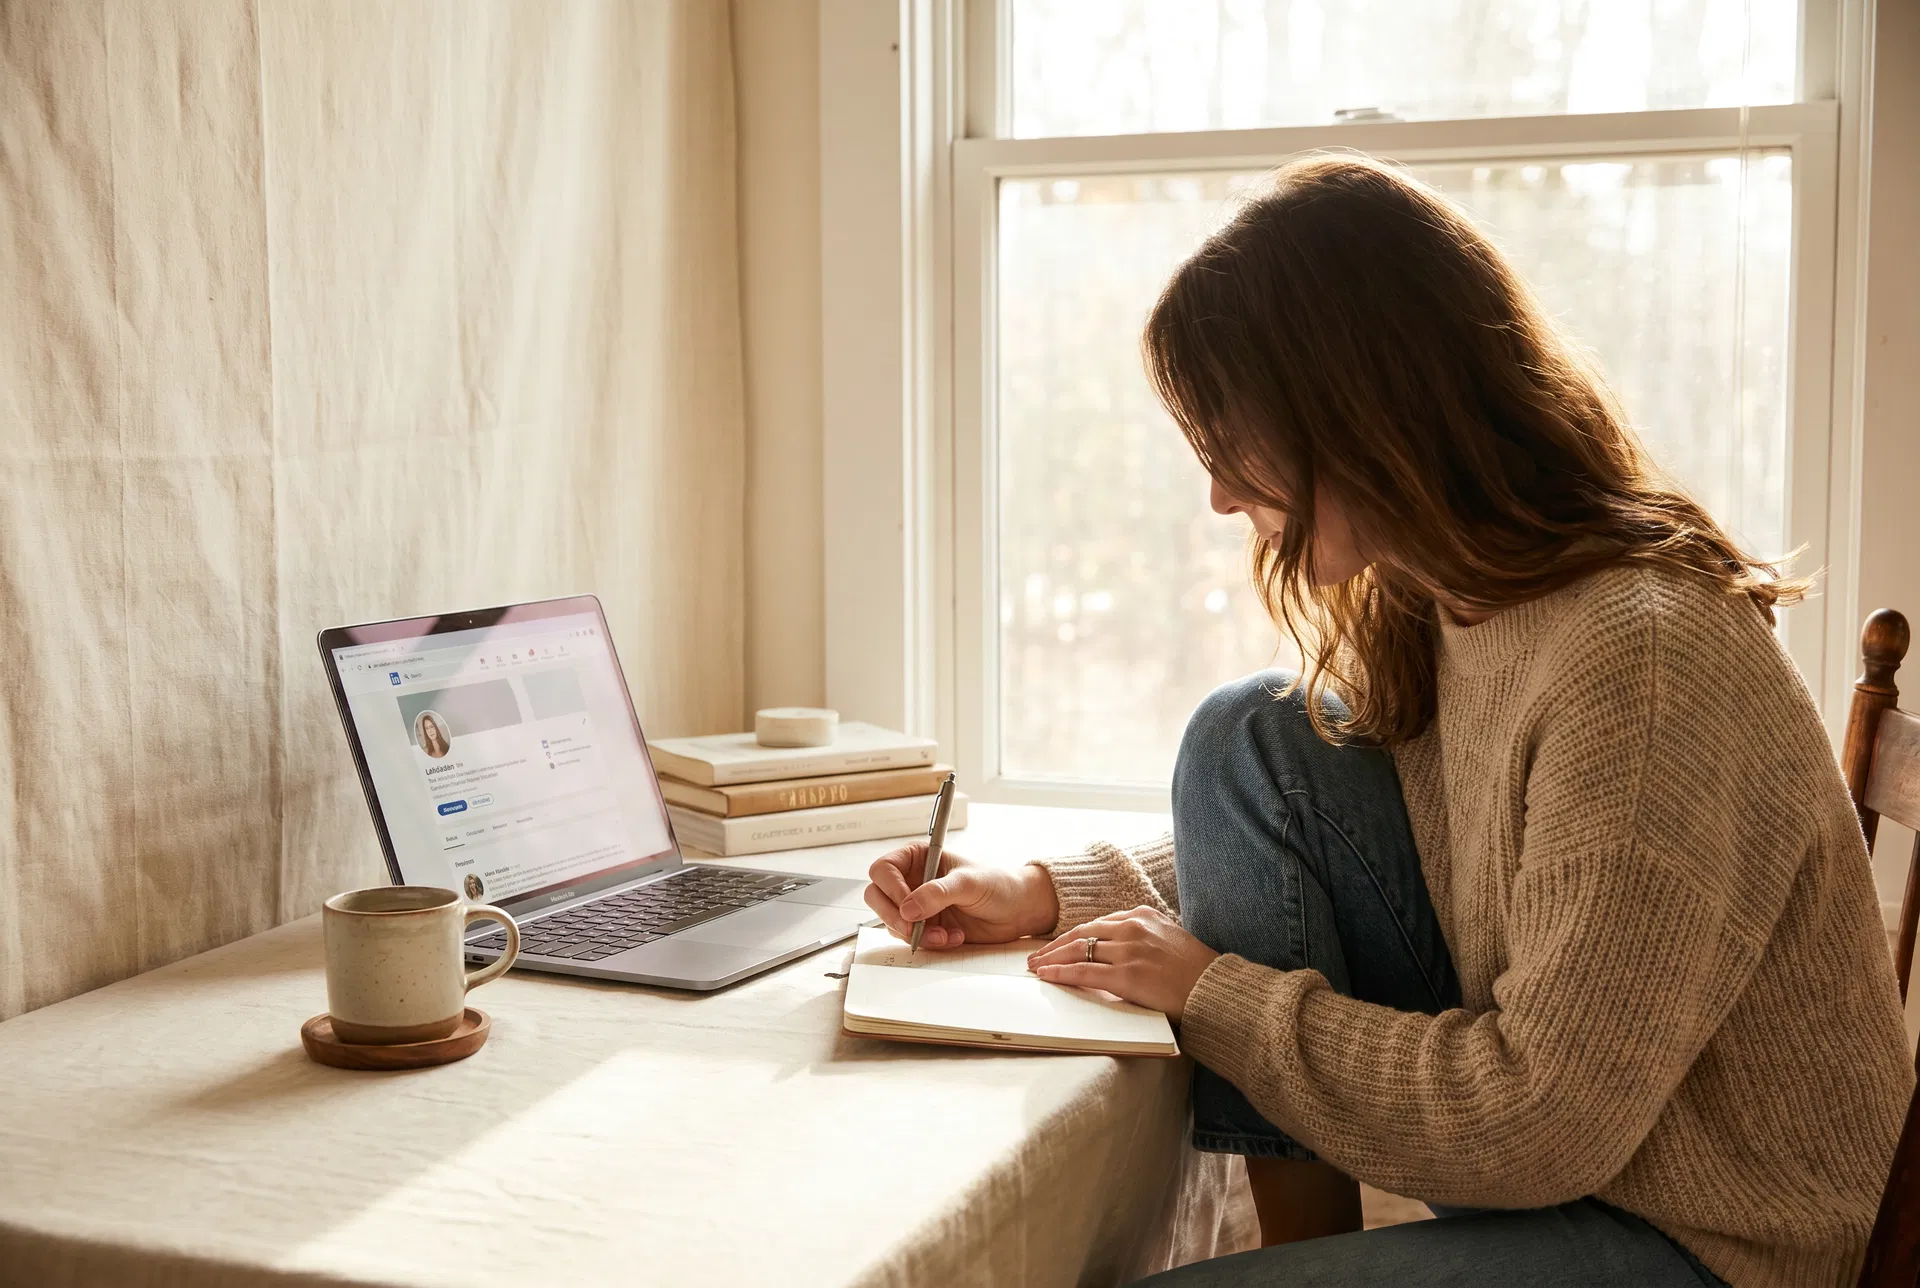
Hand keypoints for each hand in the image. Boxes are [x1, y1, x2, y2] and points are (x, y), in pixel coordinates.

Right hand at [864, 843, 1058, 948]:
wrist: (1017, 910)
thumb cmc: (997, 884)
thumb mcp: (969, 882)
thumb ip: (938, 892)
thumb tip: (908, 908)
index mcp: (918, 857)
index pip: (883, 869)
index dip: (890, 889)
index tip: (908, 905)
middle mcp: (912, 880)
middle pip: (876, 897)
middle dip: (894, 917)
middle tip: (914, 928)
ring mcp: (916, 905)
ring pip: (891, 922)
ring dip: (915, 934)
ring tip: (946, 935)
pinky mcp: (924, 927)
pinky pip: (909, 939)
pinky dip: (927, 943)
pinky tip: (953, 937)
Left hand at [1025, 906, 1218, 1019]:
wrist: (1215, 990)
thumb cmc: (1196, 972)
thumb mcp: (1169, 940)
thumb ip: (1143, 939)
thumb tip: (1119, 951)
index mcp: (1142, 915)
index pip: (1097, 923)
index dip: (1073, 935)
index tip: (1058, 944)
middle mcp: (1132, 927)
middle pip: (1081, 933)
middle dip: (1055, 946)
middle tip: (1036, 956)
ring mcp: (1128, 950)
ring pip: (1078, 950)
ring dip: (1052, 959)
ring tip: (1035, 968)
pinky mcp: (1127, 975)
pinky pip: (1084, 972)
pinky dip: (1061, 974)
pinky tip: (1047, 977)